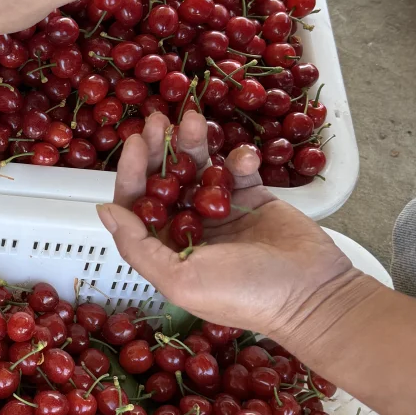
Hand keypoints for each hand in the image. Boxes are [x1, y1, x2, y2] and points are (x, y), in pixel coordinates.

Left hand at [96, 110, 353, 340]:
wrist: (312, 294)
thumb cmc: (245, 295)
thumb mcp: (179, 279)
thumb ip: (137, 246)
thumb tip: (104, 210)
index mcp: (166, 250)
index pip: (137, 205)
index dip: (132, 172)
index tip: (137, 142)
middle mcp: (190, 229)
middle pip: (164, 180)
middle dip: (160, 149)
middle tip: (160, 119)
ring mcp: (221, 212)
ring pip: (198, 169)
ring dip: (193, 144)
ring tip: (193, 119)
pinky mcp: (253, 198)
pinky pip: (237, 170)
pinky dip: (238, 159)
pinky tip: (243, 158)